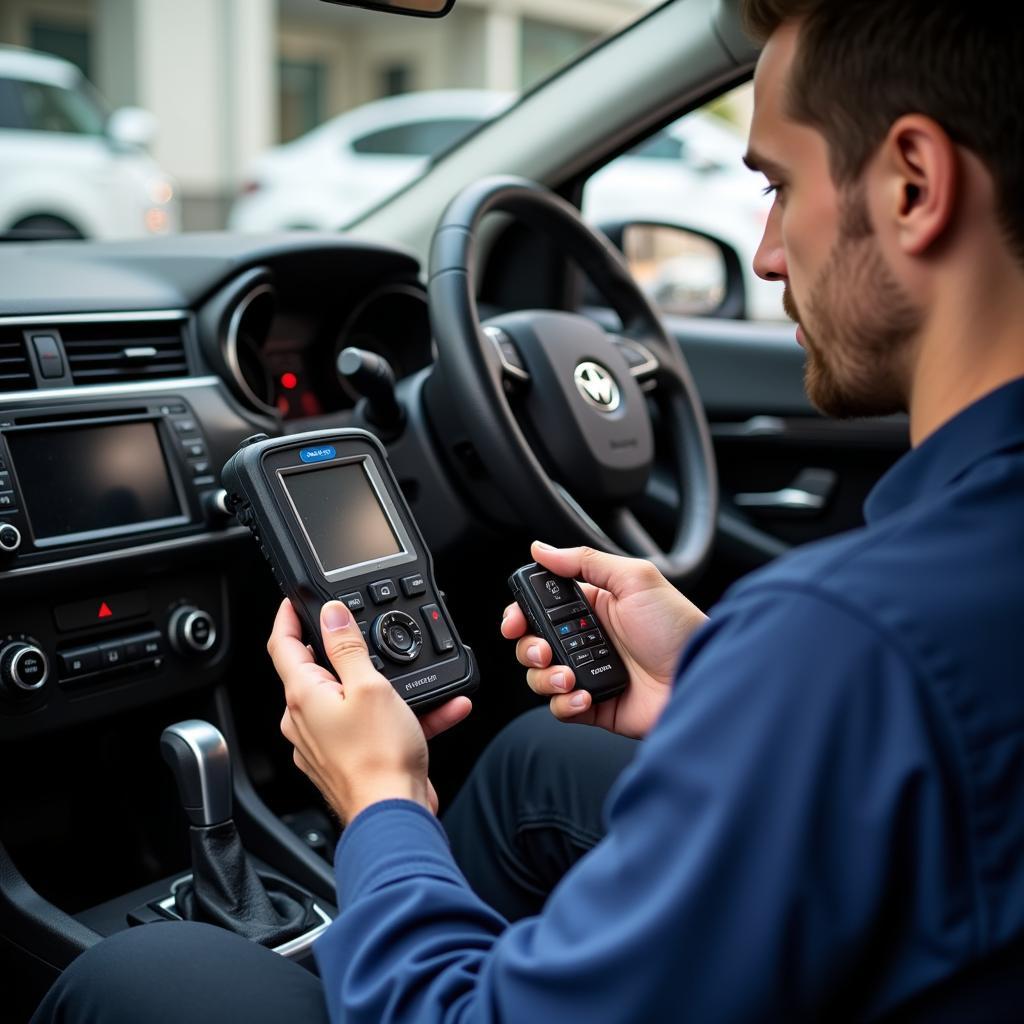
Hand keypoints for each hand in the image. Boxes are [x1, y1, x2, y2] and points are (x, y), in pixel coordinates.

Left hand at [267, 598, 471, 824]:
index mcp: (303, 696)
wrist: (394, 816)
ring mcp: (326, 742)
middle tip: (363, 633)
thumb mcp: (370, 686)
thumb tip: (330, 614)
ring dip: (386, 686)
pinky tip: (440, 709)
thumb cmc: (379, 757)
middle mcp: (306, 720)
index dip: (287, 617)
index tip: (295, 599)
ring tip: (419, 677)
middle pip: (316, 671)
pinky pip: (374, 726)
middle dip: (343, 651)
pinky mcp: (349, 760)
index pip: (282, 644)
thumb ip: (347, 646)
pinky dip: (403, 714)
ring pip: (352, 699)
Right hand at [501, 541, 706, 737]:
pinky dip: (565, 704)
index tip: (514, 621)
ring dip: (545, 677)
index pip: (541, 607)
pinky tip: (584, 696)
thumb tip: (541, 548)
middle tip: (544, 650)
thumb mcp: (635, 579)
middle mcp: (586, 639)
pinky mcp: (595, 705)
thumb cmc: (679, 627)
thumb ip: (585, 561)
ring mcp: (589, 672)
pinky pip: (561, 708)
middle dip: (528, 648)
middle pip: (533, 643)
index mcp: (593, 606)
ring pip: (541, 677)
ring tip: (570, 676)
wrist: (702, 677)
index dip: (520, 613)